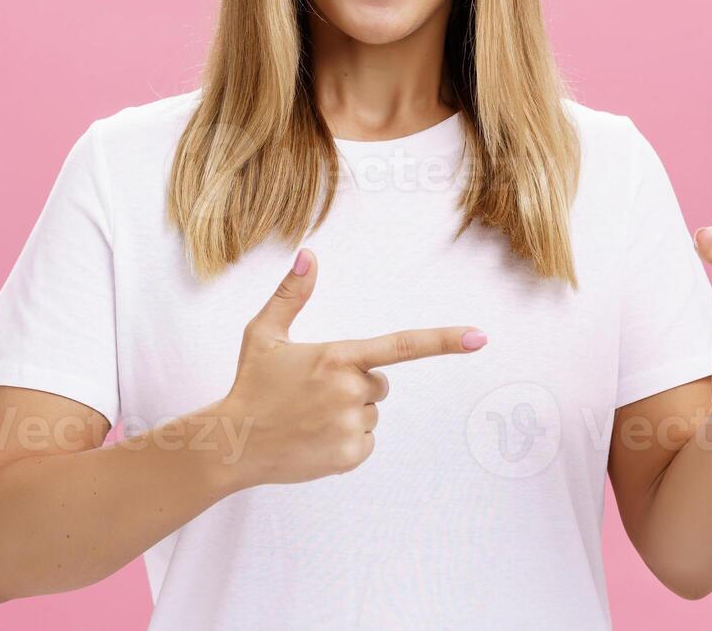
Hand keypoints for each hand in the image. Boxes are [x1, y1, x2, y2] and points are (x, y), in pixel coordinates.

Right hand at [206, 248, 486, 487]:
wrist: (232, 444)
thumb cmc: (250, 385)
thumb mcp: (265, 334)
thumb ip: (291, 294)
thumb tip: (308, 255)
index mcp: (338, 357)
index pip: (402, 346)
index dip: (444, 340)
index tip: (479, 337)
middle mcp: (351, 391)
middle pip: (379, 384)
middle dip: (355, 385)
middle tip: (313, 393)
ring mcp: (351, 426)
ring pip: (371, 413)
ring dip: (348, 414)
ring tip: (308, 417)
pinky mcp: (349, 456)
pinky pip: (365, 442)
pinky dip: (344, 441)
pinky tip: (313, 438)